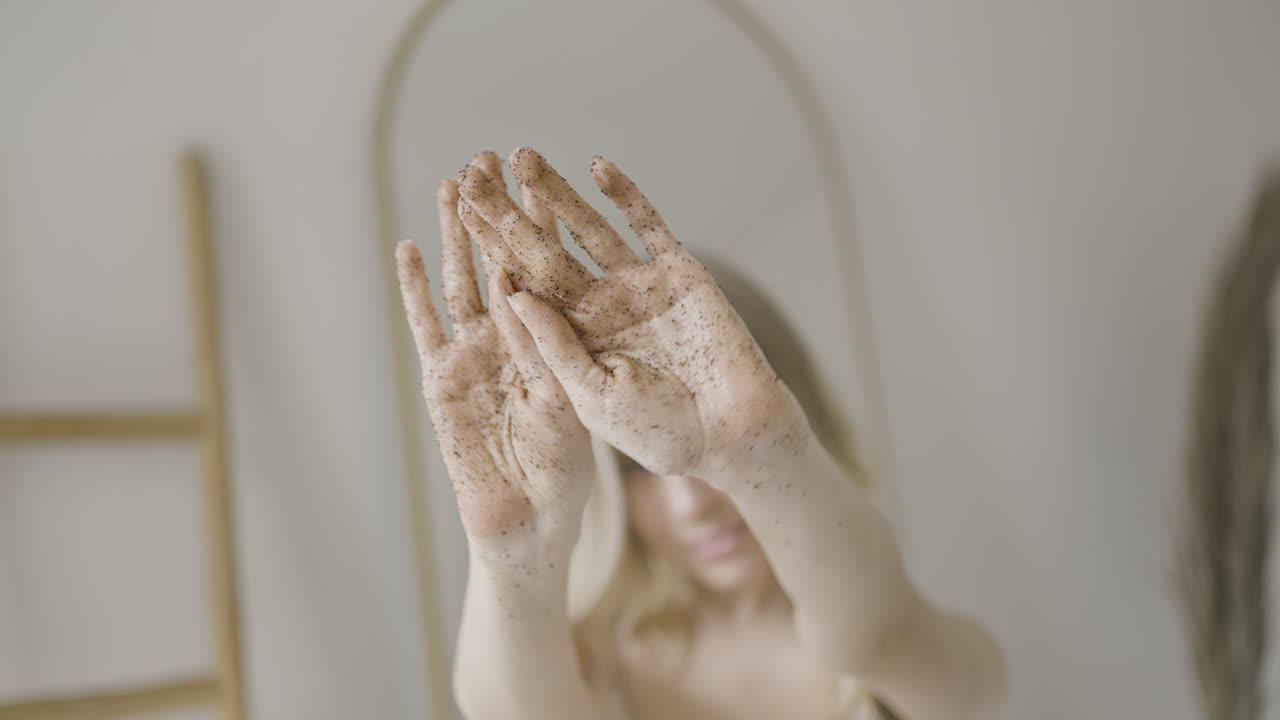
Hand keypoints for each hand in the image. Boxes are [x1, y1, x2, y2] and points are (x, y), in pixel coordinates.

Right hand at [395, 153, 594, 553]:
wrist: (528, 522)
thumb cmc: (563, 471)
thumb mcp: (567, 403)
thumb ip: (544, 349)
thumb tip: (521, 287)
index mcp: (553, 341)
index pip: (546, 270)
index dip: (540, 225)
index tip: (538, 178)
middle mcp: (513, 339)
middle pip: (500, 263)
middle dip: (493, 214)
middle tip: (486, 161)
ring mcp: (474, 355)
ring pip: (462, 282)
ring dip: (454, 237)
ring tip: (450, 187)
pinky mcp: (442, 379)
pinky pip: (427, 326)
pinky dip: (416, 290)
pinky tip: (408, 248)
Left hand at [455, 148, 811, 484]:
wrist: (732, 436)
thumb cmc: (660, 433)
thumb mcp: (591, 395)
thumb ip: (553, 345)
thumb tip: (512, 292)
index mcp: (572, 339)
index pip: (522, 283)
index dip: (492, 246)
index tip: (461, 209)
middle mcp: (600, 307)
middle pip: (545, 249)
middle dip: (510, 212)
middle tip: (475, 171)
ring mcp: (639, 287)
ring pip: (590, 229)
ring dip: (557, 193)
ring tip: (522, 157)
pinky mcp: (680, 274)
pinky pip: (648, 227)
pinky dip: (626, 196)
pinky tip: (597, 167)